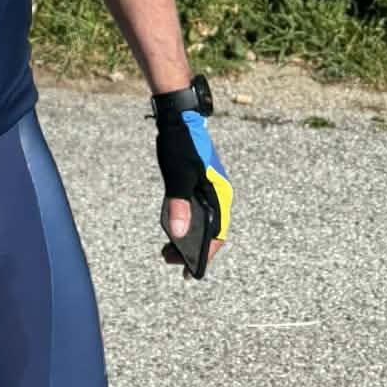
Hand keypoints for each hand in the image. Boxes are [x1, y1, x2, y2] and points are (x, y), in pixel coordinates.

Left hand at [154, 99, 231, 279]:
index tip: (190, 271)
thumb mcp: (178, 176)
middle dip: (192, 249)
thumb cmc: (181, 144)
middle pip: (210, 230)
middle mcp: (218, 193)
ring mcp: (209, 188)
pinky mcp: (199, 182)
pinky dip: (185, 222)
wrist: (179, 116)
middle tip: (169, 260)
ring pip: (202, 220)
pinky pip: (196, 210)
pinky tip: (172, 228)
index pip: (218, 233)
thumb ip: (178, 205)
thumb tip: (177, 234)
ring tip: (167, 249)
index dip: (207, 255)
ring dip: (187, 237)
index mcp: (219, 194)